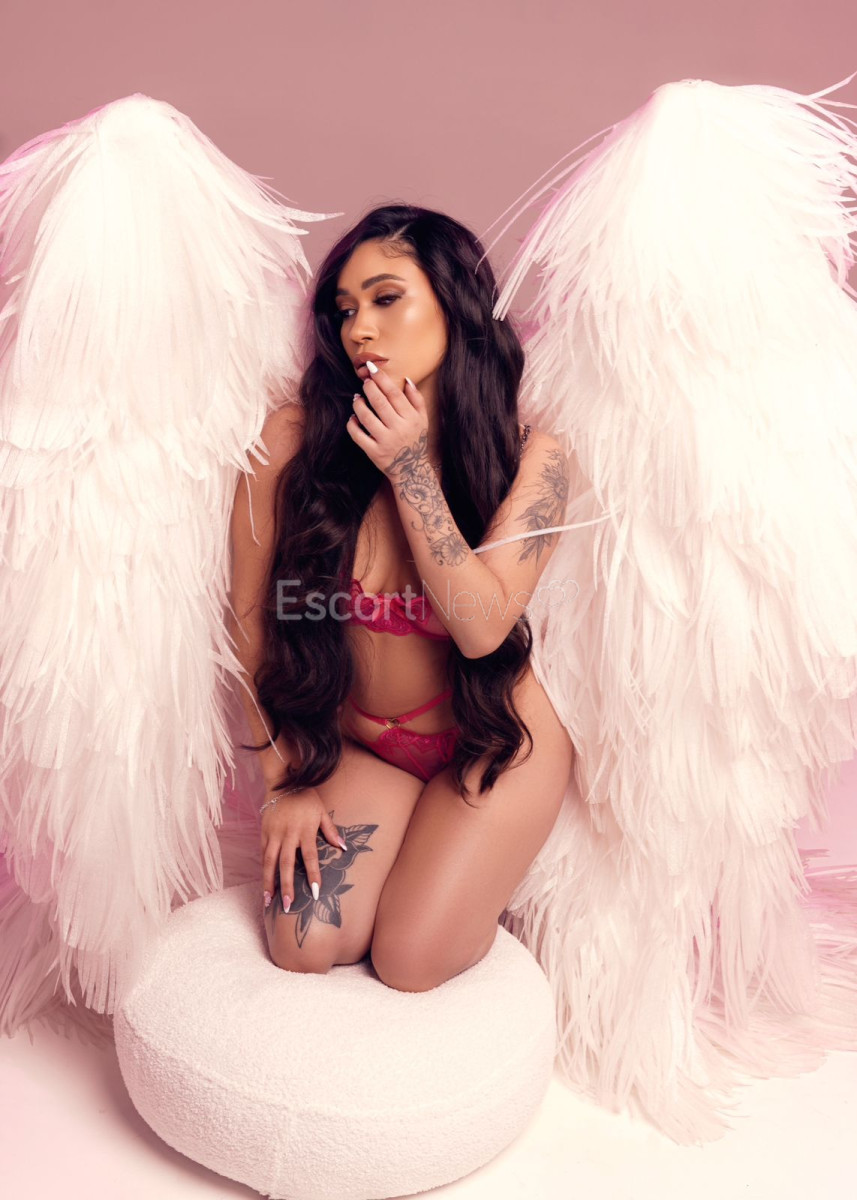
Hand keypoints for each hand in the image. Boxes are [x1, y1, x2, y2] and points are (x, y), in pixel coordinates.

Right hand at [260, 784, 345, 913]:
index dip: (313, 875)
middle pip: (286, 864)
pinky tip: (264, 883)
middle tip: (288, 906)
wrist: (283, 781)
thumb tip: (343, 847)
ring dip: (269, 882)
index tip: (315, 892)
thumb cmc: (306, 797)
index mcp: (305, 830)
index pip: (310, 857)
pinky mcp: (263, 832)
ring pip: (270, 862)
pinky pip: (263, 854)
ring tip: (268, 901)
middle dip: (286, 886)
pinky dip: (263, 869)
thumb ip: (330, 830)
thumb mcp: (321, 811)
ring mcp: (273, 833)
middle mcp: (288, 833)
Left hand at [346, 365, 429, 478]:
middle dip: (369, 388)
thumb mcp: (422, 419)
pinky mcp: (374, 452)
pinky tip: (353, 417)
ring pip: (366, 417)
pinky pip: (357, 435)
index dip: (381, 379)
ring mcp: (385, 441)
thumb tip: (406, 379)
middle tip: (364, 381)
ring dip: (358, 404)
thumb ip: (416, 399)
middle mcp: (398, 429)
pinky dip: (352, 424)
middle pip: (379, 402)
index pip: (394, 394)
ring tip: (357, 398)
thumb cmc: (416, 440)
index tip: (372, 368)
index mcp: (411, 418)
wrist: (412, 470)